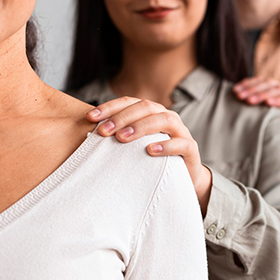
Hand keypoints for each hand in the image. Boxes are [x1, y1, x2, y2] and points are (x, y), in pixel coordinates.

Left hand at [87, 96, 211, 215]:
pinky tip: (150, 151)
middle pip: (145, 107)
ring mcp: (181, 131)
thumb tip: (89, 132)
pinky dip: (165, 145)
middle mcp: (167, 117)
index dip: (109, 107)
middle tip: (104, 131)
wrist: (183, 177)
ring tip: (123, 138)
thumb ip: (120, 135)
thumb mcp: (135, 145)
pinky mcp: (190, 148)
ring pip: (163, 120)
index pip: (129, 102)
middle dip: (122, 117)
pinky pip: (180, 143)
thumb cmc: (153, 159)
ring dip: (141, 127)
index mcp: (151, 112)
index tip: (90, 118)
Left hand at [232, 77, 279, 148]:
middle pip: (269, 84)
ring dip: (263, 94)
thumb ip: (260, 108)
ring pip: (279, 90)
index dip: (249, 83)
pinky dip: (279, 101)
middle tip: (238, 95)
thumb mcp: (271, 114)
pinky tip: (268, 103)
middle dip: (252, 88)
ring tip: (249, 100)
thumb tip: (239, 106)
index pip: (262, 81)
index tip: (235, 89)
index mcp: (279, 90)